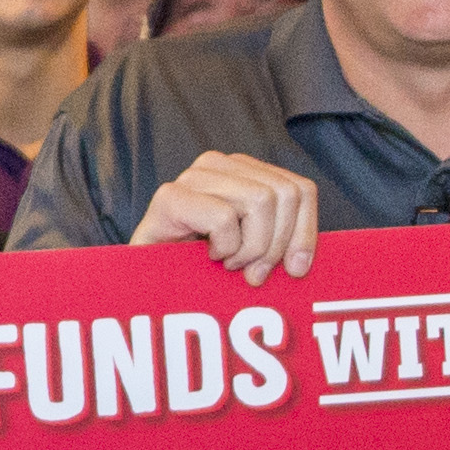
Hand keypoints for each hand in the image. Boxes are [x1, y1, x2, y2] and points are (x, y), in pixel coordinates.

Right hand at [127, 153, 320, 279]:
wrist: (145, 284)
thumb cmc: (200, 270)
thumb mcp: (252, 254)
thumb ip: (281, 244)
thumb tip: (301, 264)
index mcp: (244, 171)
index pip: (302, 190)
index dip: (305, 233)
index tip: (293, 270)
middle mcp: (219, 164)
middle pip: (285, 195)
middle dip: (276, 245)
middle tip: (252, 273)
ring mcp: (192, 177)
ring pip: (261, 201)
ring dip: (250, 248)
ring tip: (228, 264)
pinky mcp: (170, 197)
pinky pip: (224, 217)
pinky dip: (224, 247)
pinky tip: (207, 257)